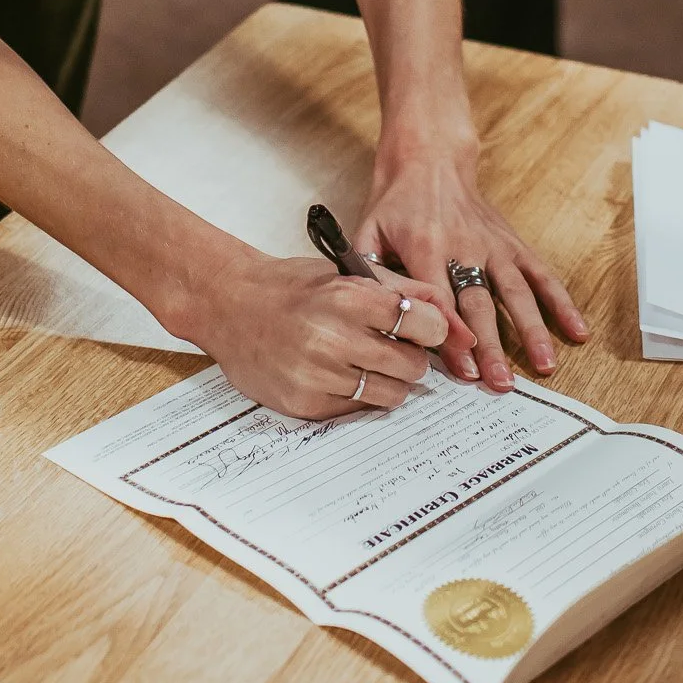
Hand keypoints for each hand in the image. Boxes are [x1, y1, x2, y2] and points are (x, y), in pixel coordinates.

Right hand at [194, 249, 452, 419]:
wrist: (229, 305)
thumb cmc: (292, 287)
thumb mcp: (347, 273)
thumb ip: (402, 290)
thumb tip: (452, 317)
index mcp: (347, 297)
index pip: (423, 324)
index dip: (431, 329)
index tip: (424, 329)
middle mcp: (332, 338)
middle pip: (412, 365)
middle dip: (411, 357)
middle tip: (393, 347)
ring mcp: (316, 375)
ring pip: (390, 395)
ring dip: (388, 381)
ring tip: (367, 362)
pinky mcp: (304, 403)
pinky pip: (356, 409)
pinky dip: (356, 395)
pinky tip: (338, 374)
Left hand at [354, 145, 587, 392]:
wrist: (430, 158)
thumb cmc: (396, 202)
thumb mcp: (369, 231)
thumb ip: (368, 272)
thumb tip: (368, 315)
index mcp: (427, 247)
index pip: (442, 299)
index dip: (453, 336)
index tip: (465, 372)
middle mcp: (465, 247)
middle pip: (481, 303)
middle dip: (493, 346)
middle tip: (501, 383)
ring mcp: (494, 245)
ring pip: (516, 291)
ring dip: (532, 329)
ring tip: (545, 365)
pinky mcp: (513, 243)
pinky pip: (541, 273)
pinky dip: (561, 302)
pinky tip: (578, 330)